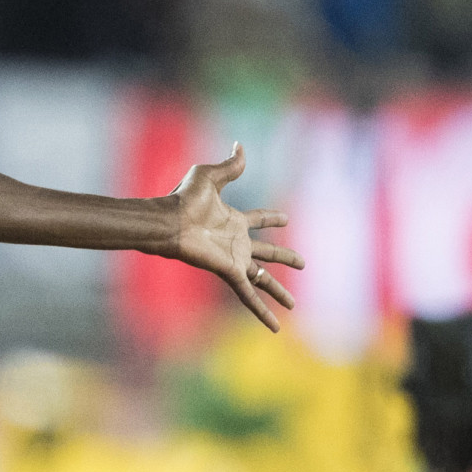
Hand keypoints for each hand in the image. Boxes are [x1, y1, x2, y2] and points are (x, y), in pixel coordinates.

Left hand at [169, 145, 303, 330]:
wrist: (168, 222)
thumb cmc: (183, 199)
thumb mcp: (210, 176)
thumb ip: (230, 165)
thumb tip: (240, 144)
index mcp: (233, 220)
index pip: (258, 220)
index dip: (272, 218)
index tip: (285, 219)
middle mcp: (235, 243)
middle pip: (267, 253)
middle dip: (285, 258)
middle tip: (303, 263)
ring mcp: (234, 260)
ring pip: (263, 279)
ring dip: (278, 292)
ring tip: (293, 305)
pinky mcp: (230, 272)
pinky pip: (249, 295)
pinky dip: (261, 311)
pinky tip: (274, 326)